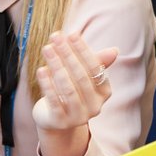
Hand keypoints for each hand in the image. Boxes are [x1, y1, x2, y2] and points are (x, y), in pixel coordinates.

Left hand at [31, 31, 118, 155]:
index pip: (95, 68)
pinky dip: (47, 84)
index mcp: (104, 92)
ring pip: (68, 88)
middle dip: (67, 54)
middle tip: (55, 37)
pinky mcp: (61, 122)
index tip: (71, 34)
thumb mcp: (83, 76)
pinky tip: (41, 69)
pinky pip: (54, 101)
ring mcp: (78, 116)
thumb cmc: (71, 90)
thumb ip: (96, 63)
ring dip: (56, 65)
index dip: (83, 50)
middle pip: (81, 76)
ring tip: (47, 49)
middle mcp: (95, 106)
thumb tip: (115, 50)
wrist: (56, 119)